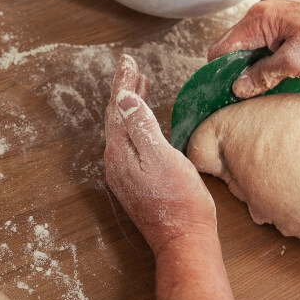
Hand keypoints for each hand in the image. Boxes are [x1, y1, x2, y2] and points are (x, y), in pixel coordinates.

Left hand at [104, 55, 216, 255]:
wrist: (183, 238)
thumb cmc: (179, 200)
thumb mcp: (162, 157)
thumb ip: (141, 127)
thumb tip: (122, 99)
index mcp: (120, 152)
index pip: (117, 107)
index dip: (123, 82)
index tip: (128, 60)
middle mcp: (116, 162)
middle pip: (116, 116)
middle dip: (124, 90)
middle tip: (132, 68)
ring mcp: (123, 173)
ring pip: (123, 129)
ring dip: (129, 106)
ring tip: (139, 87)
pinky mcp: (134, 181)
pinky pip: (129, 143)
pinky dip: (135, 124)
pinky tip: (144, 122)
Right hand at [208, 0, 299, 97]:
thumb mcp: (293, 64)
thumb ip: (260, 75)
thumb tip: (237, 88)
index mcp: (260, 18)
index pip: (221, 48)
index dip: (218, 73)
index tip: (223, 94)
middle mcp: (263, 12)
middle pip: (232, 46)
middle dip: (234, 70)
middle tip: (244, 94)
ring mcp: (276, 16)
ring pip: (248, 47)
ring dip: (251, 67)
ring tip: (262, 86)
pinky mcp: (288, 23)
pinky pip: (264, 44)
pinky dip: (264, 60)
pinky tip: (275, 75)